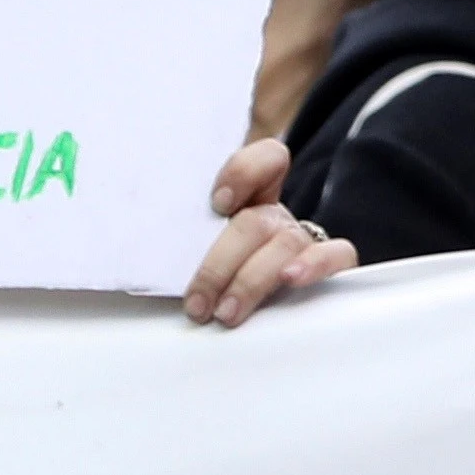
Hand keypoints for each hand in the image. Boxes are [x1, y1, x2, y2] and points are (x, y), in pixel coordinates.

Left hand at [184, 138, 353, 327]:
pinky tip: (292, 280)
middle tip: (197, 303)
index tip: (218, 205)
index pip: (263, 160)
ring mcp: (303, 239)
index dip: (243, 173)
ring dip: (251, 281)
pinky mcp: (329, 264)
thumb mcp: (194, 251)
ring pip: (285, 244)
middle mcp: (276, 216)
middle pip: (256, 222)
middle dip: (221, 264)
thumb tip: (138, 246)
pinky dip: (314, 265)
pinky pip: (336, 255)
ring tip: (226, 314)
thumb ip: (182, 242)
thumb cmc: (213, 279)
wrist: (251, 305)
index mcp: (248, 200)